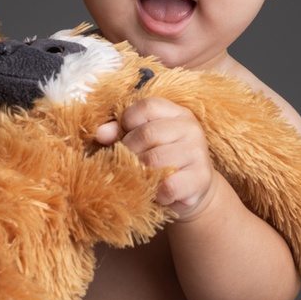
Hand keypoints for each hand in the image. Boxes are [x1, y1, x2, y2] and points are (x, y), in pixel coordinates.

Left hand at [97, 97, 213, 219]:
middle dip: (129, 151)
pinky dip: (156, 192)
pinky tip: (156, 193)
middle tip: (128, 164)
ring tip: (140, 179)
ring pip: (155, 160)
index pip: (147, 106)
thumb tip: (100, 134)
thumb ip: (121, 132)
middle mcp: (190, 128)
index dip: (128, 122)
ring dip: (140, 174)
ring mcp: (198, 152)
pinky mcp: (200, 178)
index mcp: (177, 113)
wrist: (192, 191)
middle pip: (147, 133)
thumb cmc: (161, 161)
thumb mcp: (143, 141)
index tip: (125, 137)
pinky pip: (167, 185)